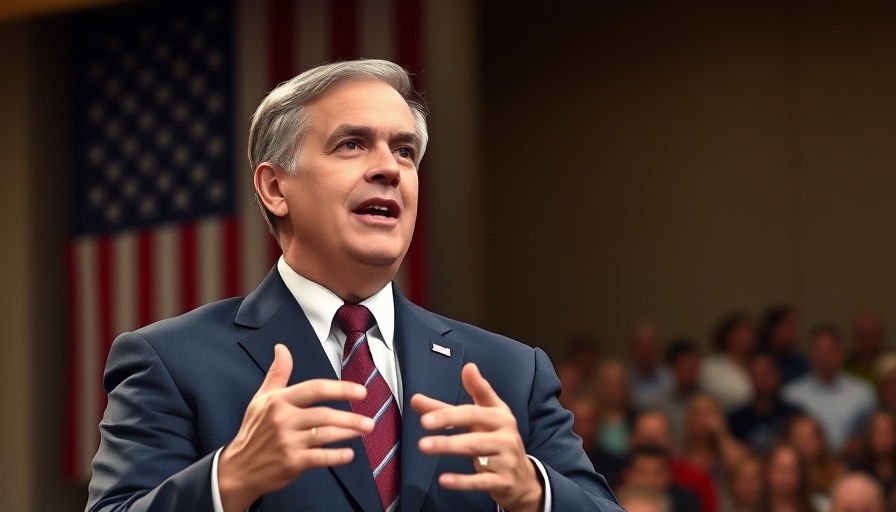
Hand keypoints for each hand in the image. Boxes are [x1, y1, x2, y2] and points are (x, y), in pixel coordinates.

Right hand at [218, 344, 374, 511]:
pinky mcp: (291, 463)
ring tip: (364, 431)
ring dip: (348, 433)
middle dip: (350, 417)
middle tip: (369, 420)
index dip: (340, 388)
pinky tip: (349, 454)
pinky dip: (336, 456)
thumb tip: (281, 348)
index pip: (314, 389)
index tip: (361, 391)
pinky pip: (320, 458)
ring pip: (325, 435)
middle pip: (324, 414)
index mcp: (279, 400)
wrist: (238, 468)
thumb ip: (277, 373)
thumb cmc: (253, 431)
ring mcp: (287, 442)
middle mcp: (283, 419)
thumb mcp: (261, 398)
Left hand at [411, 363, 542, 511]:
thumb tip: (435, 385)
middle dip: (448, 419)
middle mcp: (506, 433)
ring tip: (424, 446)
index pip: (472, 407)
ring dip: (449, 445)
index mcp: (500, 415)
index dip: (452, 403)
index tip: (424, 401)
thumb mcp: (483, 422)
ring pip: (476, 448)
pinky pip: (480, 480)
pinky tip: (443, 479)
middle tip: (423, 421)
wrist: (523, 479)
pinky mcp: (504, 481)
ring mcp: (507, 457)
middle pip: (474, 422)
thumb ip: (454, 406)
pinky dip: (462, 480)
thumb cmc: (496, 441)